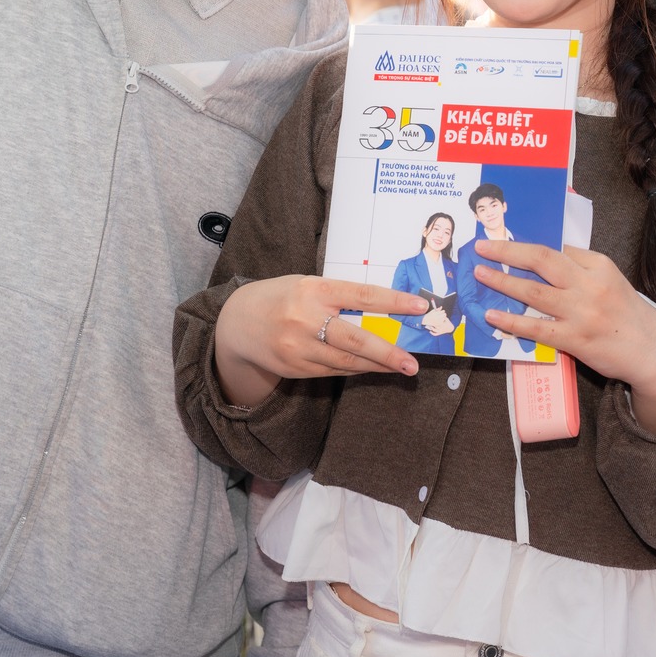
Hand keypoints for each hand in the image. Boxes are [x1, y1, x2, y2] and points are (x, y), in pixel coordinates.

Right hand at [213, 275, 428, 406]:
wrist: (236, 323)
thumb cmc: (281, 297)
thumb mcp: (307, 285)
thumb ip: (339, 297)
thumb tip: (383, 311)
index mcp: (314, 290)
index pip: (362, 296)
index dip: (393, 302)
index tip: (419, 307)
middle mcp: (306, 319)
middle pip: (355, 340)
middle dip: (388, 353)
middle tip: (412, 363)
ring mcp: (299, 347)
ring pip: (347, 361)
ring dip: (377, 365)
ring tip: (401, 366)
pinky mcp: (295, 368)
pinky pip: (333, 371)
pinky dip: (355, 369)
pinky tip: (371, 367)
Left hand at [420, 306, 452, 336]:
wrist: (451, 328)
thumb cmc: (448, 323)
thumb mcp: (446, 318)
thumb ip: (442, 312)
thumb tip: (441, 307)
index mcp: (441, 323)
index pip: (435, 321)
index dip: (431, 320)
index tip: (429, 318)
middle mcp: (440, 327)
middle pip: (433, 325)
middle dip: (430, 324)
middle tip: (427, 322)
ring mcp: (439, 331)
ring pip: (433, 330)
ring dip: (430, 328)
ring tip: (428, 326)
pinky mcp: (439, 333)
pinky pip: (435, 334)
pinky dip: (432, 333)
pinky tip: (430, 331)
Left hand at [470, 240, 655, 413]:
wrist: (651, 351)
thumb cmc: (627, 314)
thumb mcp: (610, 280)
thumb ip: (581, 267)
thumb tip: (542, 256)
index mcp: (599, 265)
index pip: (558, 247)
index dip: (527, 242)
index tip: (503, 238)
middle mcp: (589, 284)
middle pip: (542, 259)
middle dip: (507, 250)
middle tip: (482, 246)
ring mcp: (581, 312)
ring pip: (533, 291)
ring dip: (502, 281)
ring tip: (480, 273)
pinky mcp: (574, 339)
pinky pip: (535, 327)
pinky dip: (511, 320)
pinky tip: (492, 315)